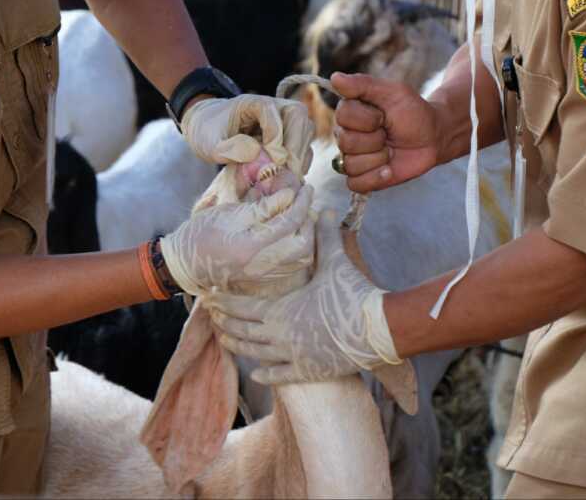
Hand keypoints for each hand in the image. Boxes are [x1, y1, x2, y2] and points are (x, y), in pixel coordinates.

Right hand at [160, 185, 314, 295]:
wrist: (185, 264)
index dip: (301, 202)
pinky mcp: (264, 280)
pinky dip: (299, 248)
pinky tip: (293, 233)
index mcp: (250, 246)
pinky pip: (293, 266)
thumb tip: (289, 196)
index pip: (289, 222)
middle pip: (303, 245)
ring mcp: (264, 276)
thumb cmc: (201, 233)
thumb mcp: (229, 213)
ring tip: (301, 216)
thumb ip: (262, 207)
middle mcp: (261, 265)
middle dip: (309, 220)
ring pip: (302, 258)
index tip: (305, 188)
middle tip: (306, 202)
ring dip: (307, 235)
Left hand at [181, 95, 314, 174]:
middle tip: (287, 172)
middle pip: (298, 116)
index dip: (275, 137)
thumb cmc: (208, 133)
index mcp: (253, 103)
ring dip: (300, 154)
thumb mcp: (208, 144)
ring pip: (306, 129)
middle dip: (295, 145)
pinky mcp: (289, 135)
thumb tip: (257, 152)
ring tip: (288, 176)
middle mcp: (273, 106)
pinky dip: (301, 160)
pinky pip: (304, 144)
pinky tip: (289, 176)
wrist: (208, 129)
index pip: (273, 112)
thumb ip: (228, 149)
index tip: (271, 160)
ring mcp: (284, 120)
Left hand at [205, 211, 400, 384]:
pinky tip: (256, 374)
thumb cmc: (351, 294)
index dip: (224, 303)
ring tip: (225, 341)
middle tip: (211, 318)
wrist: (375, 329)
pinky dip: (265, 375)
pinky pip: (279, 375)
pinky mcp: (307, 371)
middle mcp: (279, 335)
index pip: (242, 307)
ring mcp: (292, 356)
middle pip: (243, 331)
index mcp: (280, 309)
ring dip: (238, 347)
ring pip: (255, 354)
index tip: (209, 298)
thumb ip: (325, 237)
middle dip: (225, 323)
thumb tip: (326, 210)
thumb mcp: (336, 262)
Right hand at [331, 72, 443, 192]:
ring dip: (378, 158)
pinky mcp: (362, 178)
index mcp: (350, 112)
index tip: (384, 115)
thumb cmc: (413, 112)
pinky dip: (374, 178)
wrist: (433, 137)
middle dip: (375, 139)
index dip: (368, 119)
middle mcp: (346, 135)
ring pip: (351, 164)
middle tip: (389, 133)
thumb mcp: (393, 92)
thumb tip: (335, 78)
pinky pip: (355, 184)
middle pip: (346, 143)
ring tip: (391, 150)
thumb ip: (363, 84)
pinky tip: (388, 169)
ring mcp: (353, 158)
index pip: (343, 116)